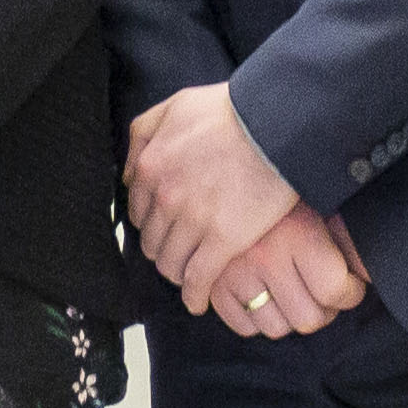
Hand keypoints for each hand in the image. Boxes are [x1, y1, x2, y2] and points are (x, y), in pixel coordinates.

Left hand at [127, 82, 308, 299]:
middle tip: (178, 253)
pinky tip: (198, 302)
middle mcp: (164, 197)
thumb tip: (130, 170)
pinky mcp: (222, 240)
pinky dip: (194, 296)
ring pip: (170, 263)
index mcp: (150, 166)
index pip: (138, 211)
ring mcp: (192, 221)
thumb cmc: (232, 110)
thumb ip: (145, 133)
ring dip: (177, 273)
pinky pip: (198, 279)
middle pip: (152, 241)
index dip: (152, 223)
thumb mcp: (176, 106)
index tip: (164, 229)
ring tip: (188, 276)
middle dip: (162, 250)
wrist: (277, 125)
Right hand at [197, 205, 369, 337]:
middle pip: (308, 319)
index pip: (336, 291)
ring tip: (293, 294)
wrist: (228, 172)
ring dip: (289, 317)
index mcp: (298, 234)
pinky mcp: (212, 285)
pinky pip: (243, 326)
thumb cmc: (281, 189)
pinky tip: (265, 296)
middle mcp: (265, 257)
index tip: (349, 286)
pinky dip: (256, 319)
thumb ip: (349, 240)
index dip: (351, 293)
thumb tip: (370, 274)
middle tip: (323, 293)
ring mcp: (235, 274)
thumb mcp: (322, 204)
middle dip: (323, 310)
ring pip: (275, 328)